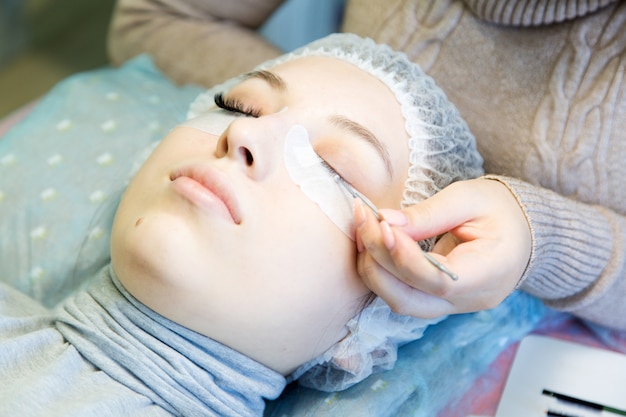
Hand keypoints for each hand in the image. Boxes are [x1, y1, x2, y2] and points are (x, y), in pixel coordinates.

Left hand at [354, 178, 531, 317]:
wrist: (524, 231)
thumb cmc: (501, 210)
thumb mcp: (470, 198)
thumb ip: (428, 213)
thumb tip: (385, 221)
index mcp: (490, 274)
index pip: (438, 281)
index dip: (402, 257)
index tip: (380, 225)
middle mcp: (469, 300)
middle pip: (409, 299)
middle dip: (378, 261)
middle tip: (362, 219)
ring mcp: (453, 306)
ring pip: (400, 302)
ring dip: (373, 268)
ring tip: (363, 229)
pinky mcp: (438, 301)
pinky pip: (402, 295)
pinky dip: (382, 272)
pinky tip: (372, 244)